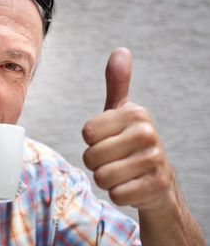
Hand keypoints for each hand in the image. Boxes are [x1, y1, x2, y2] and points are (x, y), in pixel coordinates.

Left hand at [82, 48, 175, 210]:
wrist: (158, 182)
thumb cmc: (131, 144)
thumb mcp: (123, 113)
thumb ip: (117, 84)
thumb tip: (120, 50)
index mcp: (135, 114)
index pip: (87, 132)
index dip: (92, 141)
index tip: (109, 140)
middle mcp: (147, 133)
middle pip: (91, 156)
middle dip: (96, 163)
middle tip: (115, 160)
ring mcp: (154, 160)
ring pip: (101, 177)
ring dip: (106, 180)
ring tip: (122, 173)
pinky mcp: (155, 186)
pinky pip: (115, 194)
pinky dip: (118, 195)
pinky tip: (131, 187)